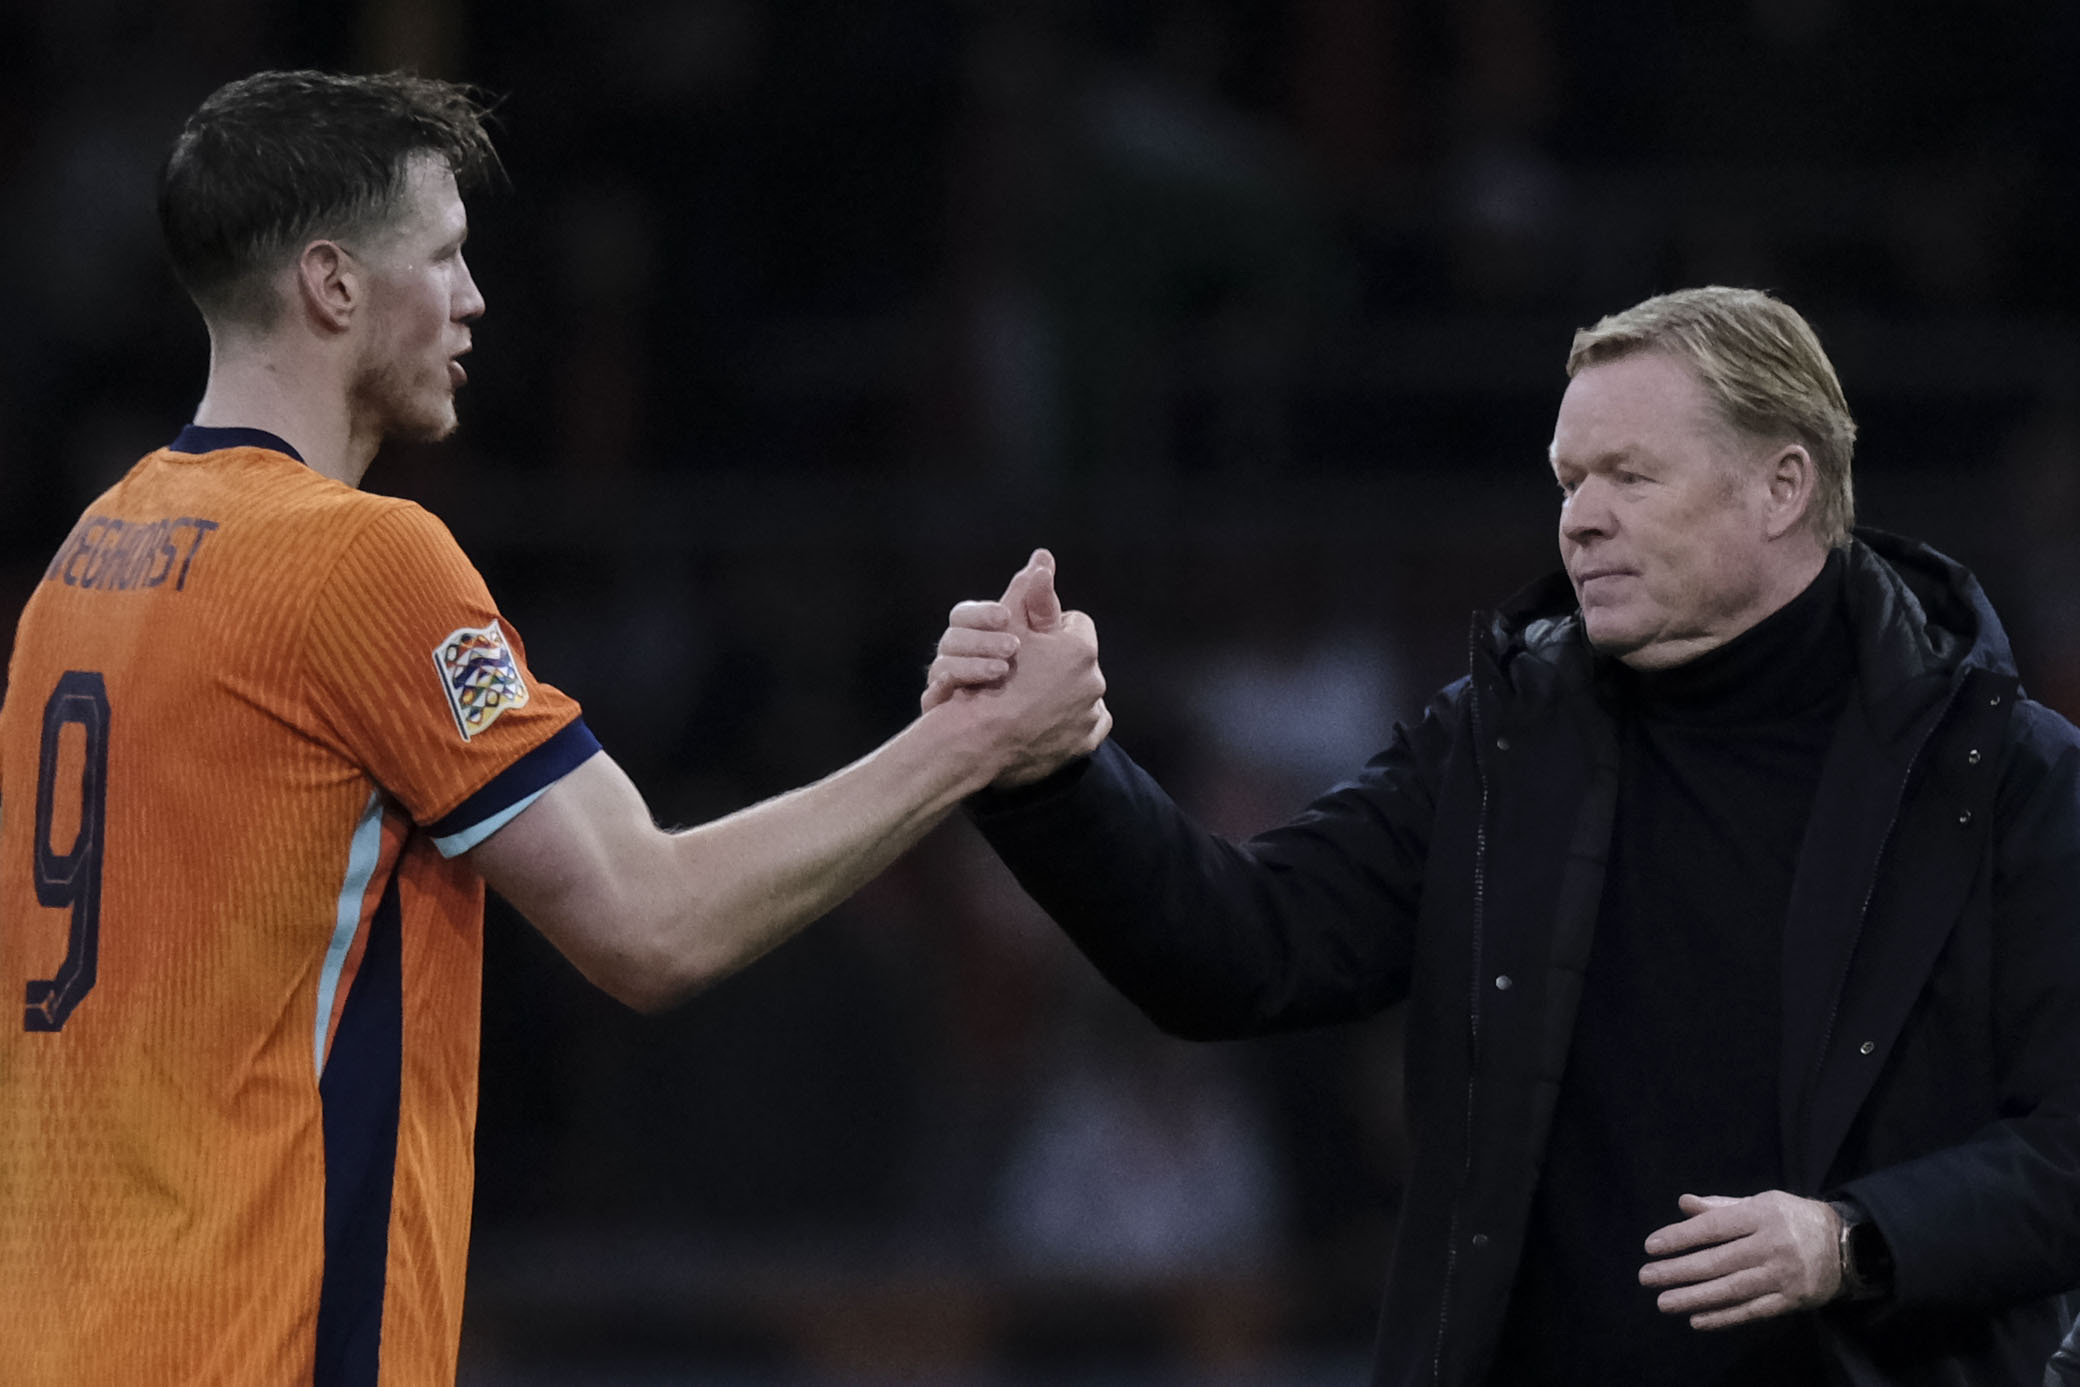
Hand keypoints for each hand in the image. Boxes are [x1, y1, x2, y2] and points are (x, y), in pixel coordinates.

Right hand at [922, 549, 1110, 785]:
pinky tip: (1040, 721)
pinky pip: (1082, 726)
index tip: (1025, 644)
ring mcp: (1090, 716)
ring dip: (1060, 693)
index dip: (1046, 631)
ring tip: (1027, 699)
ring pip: (1079, 693)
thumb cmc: (990, 677)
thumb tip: (1043, 558)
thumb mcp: (1006, 627)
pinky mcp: (1084, 744)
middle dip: (1054, 663)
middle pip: (1075, 661)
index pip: (1072, 624)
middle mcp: (1094, 681)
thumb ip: (1030, 593)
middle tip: (1021, 673)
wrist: (978, 741)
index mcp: (1080, 649)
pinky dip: (1065, 723)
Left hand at [1639, 1191, 1841, 1329]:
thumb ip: (1722, 1207)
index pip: (1713, 1227)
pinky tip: (1697, 1319)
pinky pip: (1752, 1311)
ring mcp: (1783, 1276)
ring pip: (1731, 1289)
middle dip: (1678, 1270)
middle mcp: (1771, 1245)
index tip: (1650, 1247)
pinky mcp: (1792, 1300)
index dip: (1680, 1237)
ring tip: (1663, 1301)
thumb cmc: (1792, 1219)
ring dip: (1694, 1298)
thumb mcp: (1760, 1202)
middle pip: (1717, 1261)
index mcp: (1761, 1215)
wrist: (1846, 1245)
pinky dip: (1723, 1317)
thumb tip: (1684, 1203)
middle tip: (1646, 1277)